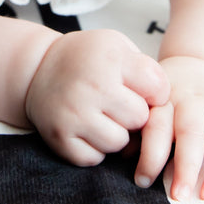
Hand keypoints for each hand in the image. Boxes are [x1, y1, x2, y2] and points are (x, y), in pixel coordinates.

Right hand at [25, 29, 169, 166]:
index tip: (141, 88)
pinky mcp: (61, 138)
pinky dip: (95, 148)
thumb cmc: (86, 59)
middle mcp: (91, 87)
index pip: (158, 88)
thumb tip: (167, 107)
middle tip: (118, 103)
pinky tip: (87, 128)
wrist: (36, 69)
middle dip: (135, 114)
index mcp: (110, 59)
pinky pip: (96, 158)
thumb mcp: (116, 45)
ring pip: (120, 143)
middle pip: (140, 118)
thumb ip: (145, 69)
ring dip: (117, 134)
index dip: (154, 91)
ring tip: (103, 116)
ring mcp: (74, 115)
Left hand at [136, 54, 203, 200]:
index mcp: (165, 100)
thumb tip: (124, 157)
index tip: (142, 181)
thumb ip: (138, 129)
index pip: (156, 127)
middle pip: (191, 132)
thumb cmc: (167, 98)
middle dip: (185, 166)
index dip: (149, 155)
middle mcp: (193, 102)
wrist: (200, 64)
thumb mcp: (149, 104)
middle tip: (178, 197)